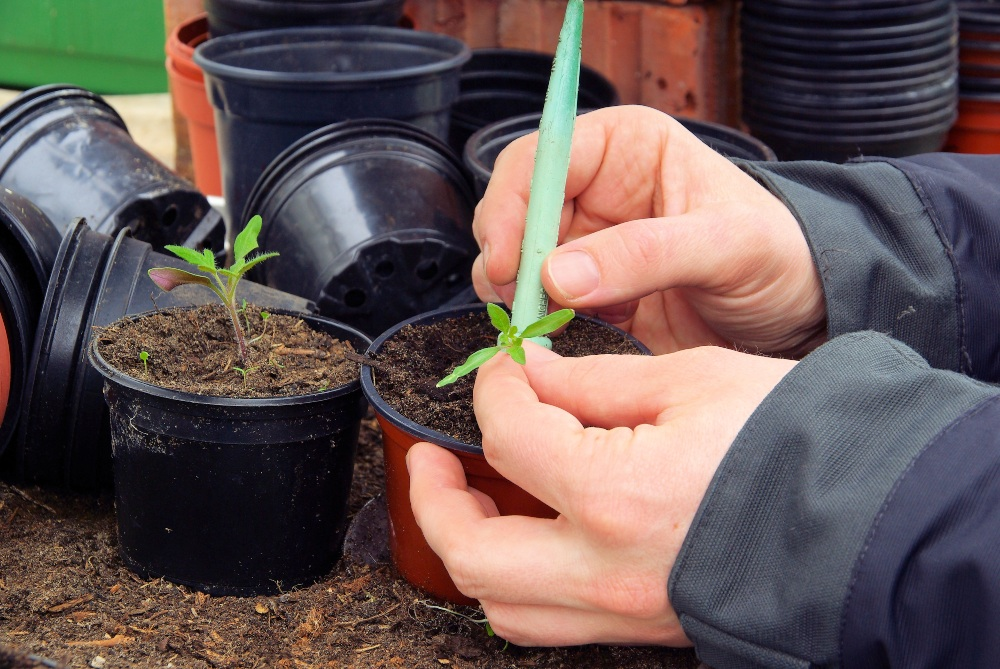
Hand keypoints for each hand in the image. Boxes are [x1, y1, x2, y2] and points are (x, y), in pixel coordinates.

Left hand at [406, 344, 795, 645]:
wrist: (872, 517)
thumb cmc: (795, 442)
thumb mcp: (688, 380)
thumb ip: (590, 383)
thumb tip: (530, 379)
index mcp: (614, 493)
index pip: (509, 434)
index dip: (493, 389)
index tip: (505, 369)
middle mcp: (606, 568)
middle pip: (471, 550)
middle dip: (434, 495)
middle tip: (431, 456)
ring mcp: (622, 610)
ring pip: (500, 602)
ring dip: (468, 547)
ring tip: (469, 497)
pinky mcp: (641, 625)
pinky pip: (548, 622)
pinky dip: (516, 581)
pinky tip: (525, 537)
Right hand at [472, 105, 825, 356]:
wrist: (801, 312)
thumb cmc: (779, 254)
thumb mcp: (727, 245)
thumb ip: (646, 254)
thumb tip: (560, 274)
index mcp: (625, 150)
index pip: (539, 159)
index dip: (511, 206)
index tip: (506, 260)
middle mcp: (596, 192)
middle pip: (515, 216)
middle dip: (507, 261)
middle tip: (520, 305)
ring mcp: (589, 246)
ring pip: (519, 265)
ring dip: (520, 298)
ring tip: (543, 327)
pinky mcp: (591, 295)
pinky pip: (543, 308)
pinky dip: (541, 326)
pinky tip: (561, 342)